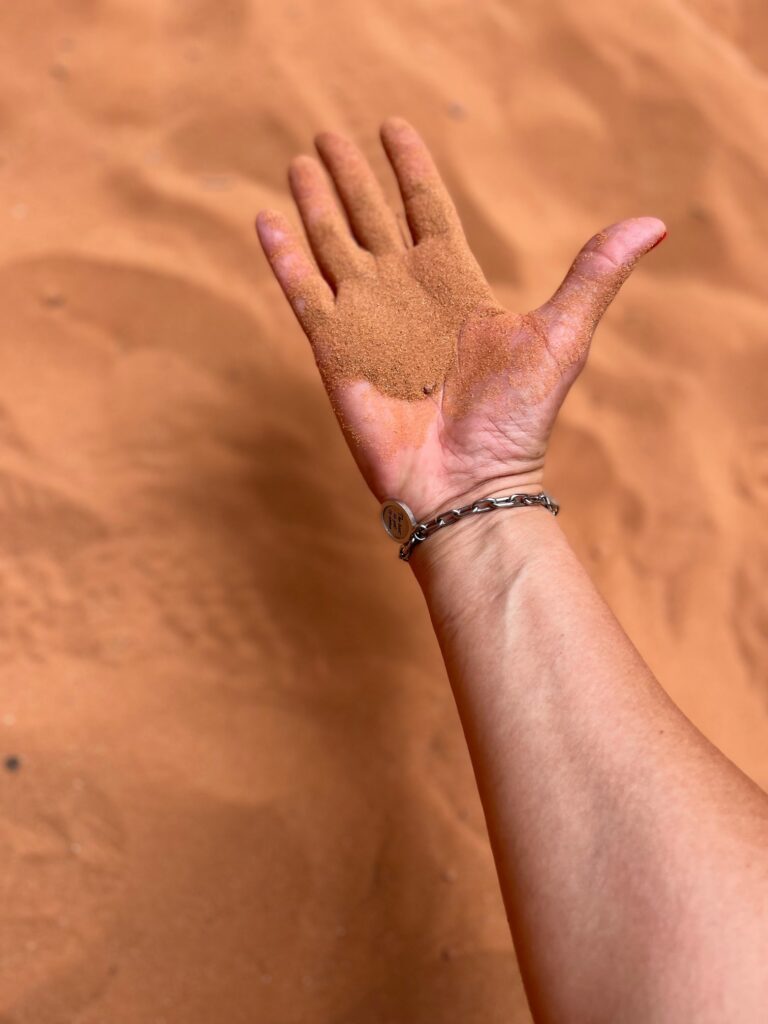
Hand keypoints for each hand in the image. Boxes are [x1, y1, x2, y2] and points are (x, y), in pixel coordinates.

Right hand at [256, 117, 664, 521]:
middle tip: (328, 135)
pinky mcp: (336, 355)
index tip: (392, 127)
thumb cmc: (517, 421)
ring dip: (316, 205)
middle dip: (352, 177)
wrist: (469, 484)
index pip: (426, 209)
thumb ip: (593, 276)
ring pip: (334, 247)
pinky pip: (305, 296)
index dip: (410, 169)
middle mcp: (408, 297)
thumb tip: (654, 224)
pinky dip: (285, 260)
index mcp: (456, 285)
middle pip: (372, 219)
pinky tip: (267, 220)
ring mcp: (369, 323)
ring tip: (299, 163)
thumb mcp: (562, 338)